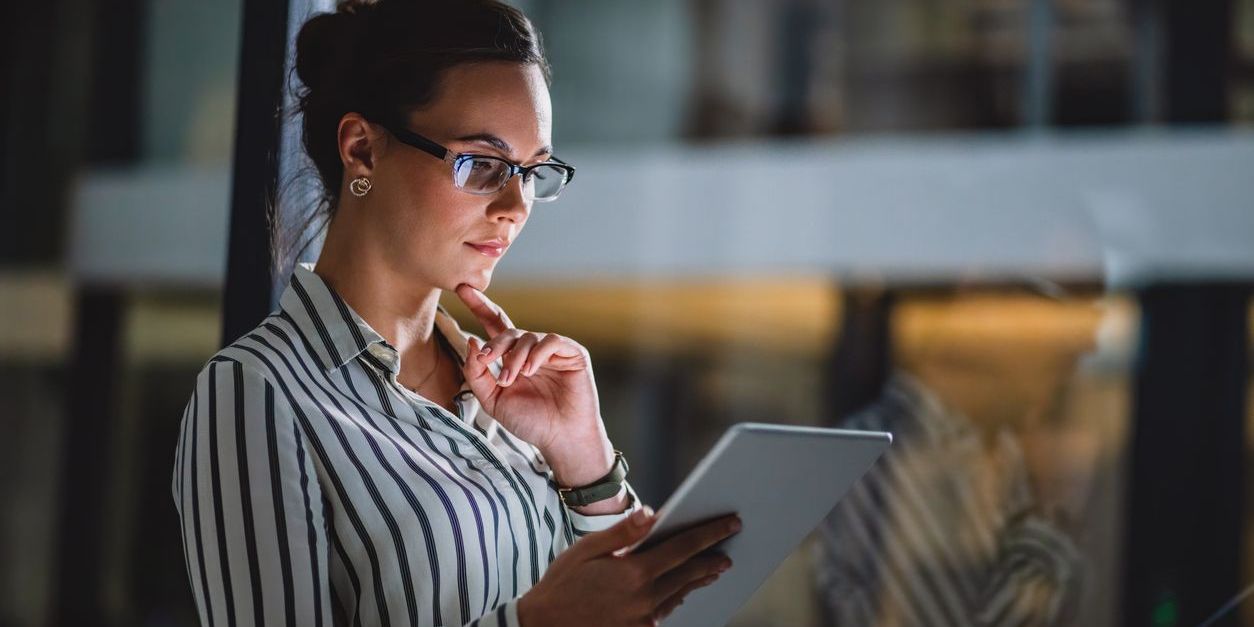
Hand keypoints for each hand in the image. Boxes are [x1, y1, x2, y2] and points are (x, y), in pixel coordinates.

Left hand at [454, 284, 606, 469]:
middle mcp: (532, 351)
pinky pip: (551, 341)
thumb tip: (472, 342)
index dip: (480, 306)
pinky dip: (537, 354)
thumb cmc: (530, 422)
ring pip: (527, 337)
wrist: (560, 438)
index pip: (495, 327)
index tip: (462, 289)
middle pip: (509, 331)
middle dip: (495, 344)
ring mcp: (553, 351)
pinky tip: (530, 371)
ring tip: (511, 379)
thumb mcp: (493, 400)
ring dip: (514, 357)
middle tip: (487, 361)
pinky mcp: (573, 353)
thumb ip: (477, 374)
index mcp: (513, 359)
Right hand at [518, 507, 740, 626]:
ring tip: (712, 569)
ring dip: (698, 580)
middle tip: (728, 550)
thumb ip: (624, 532)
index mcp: (634, 572)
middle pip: (690, 574)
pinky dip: (677, 598)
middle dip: (712, 559)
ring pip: (680, 595)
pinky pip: (665, 612)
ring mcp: (643, 621)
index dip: (711, 534)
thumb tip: (652, 513)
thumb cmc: (562, 583)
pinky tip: (682, 591)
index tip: (731, 523)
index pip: (684, 548)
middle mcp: (645, 600)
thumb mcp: (587, 549)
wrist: (543, 626)